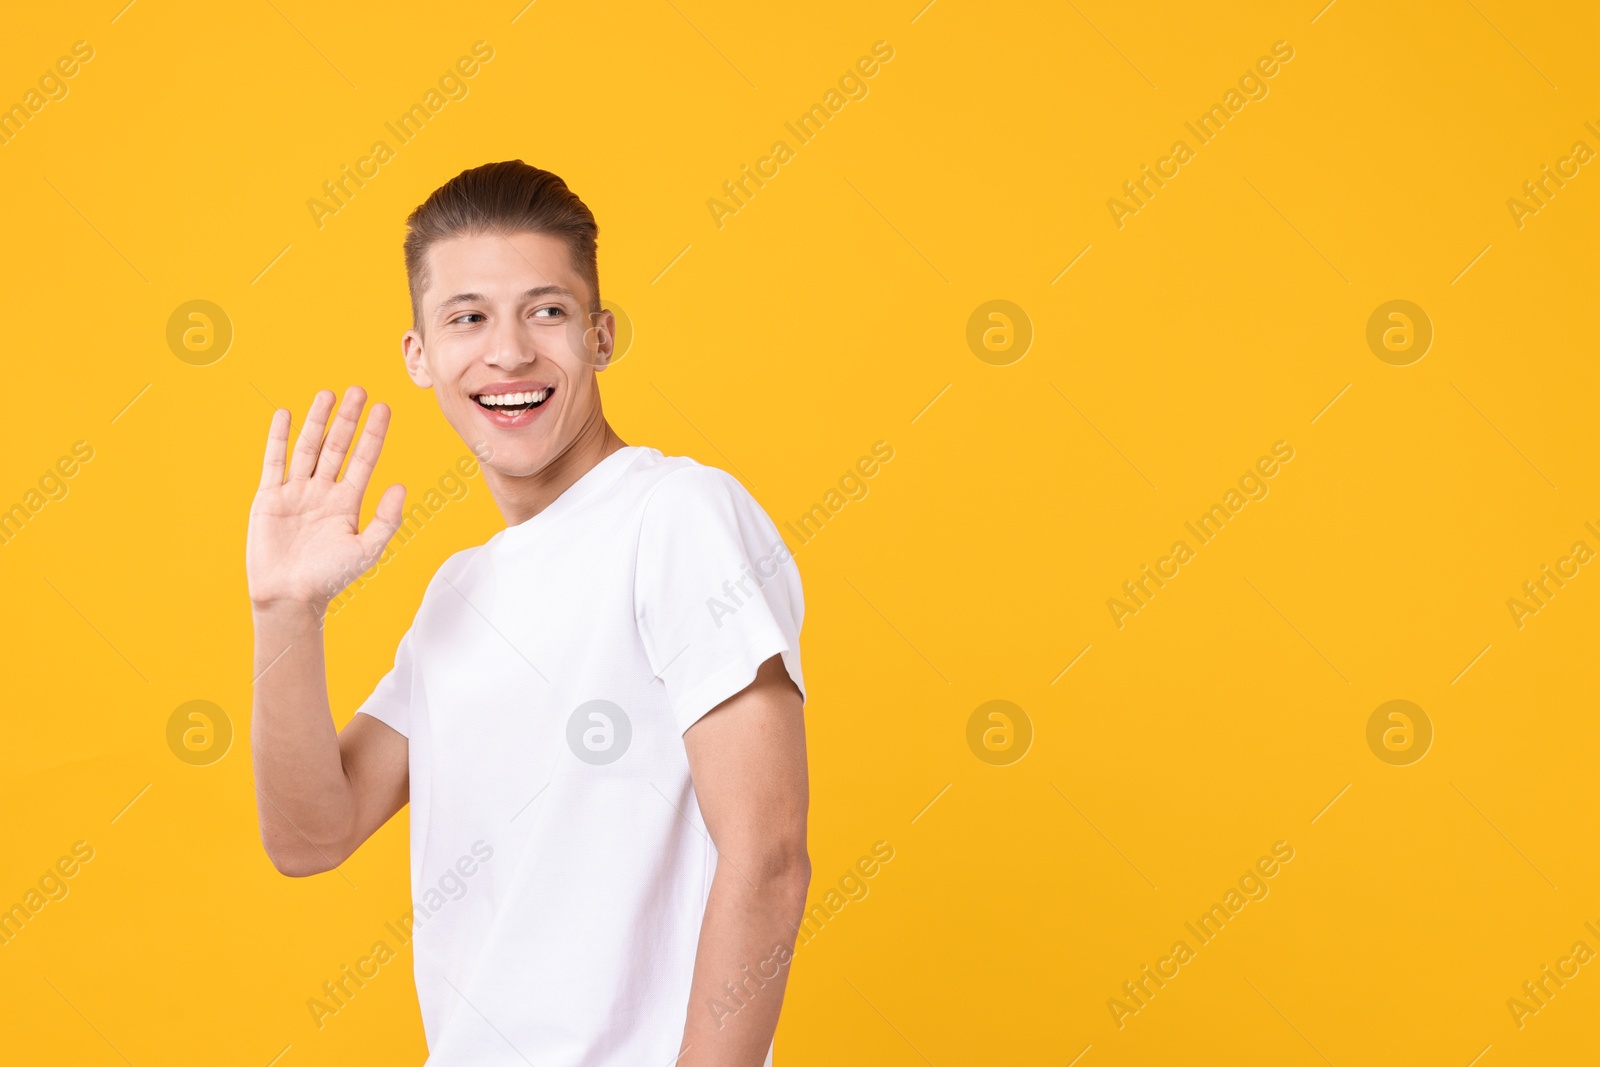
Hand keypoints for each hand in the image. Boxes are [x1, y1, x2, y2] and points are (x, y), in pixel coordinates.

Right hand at [246, 387, 405, 613]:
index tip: (384, 408)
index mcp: (348, 502)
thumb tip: (401, 486)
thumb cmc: (330, 578)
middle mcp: (323, 491)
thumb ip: (386, 519)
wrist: (290, 596)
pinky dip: (279, 438)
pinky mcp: (269, 497)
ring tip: (328, 394)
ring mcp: (296, 492)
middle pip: (338, 446)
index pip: (364, 459)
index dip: (374, 433)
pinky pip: (275, 462)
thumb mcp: (367, 549)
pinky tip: (286, 415)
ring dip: (317, 420)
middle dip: (348, 419)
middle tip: (359, 390)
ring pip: (308, 448)